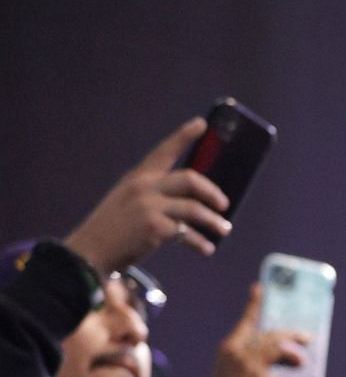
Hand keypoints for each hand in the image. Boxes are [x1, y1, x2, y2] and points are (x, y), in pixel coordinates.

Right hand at [64, 119, 231, 267]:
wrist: (91, 252)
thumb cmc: (114, 229)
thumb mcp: (129, 201)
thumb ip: (155, 194)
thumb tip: (193, 199)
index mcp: (137, 177)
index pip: (163, 151)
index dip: (184, 136)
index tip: (201, 124)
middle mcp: (143, 187)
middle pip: (190, 179)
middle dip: (212, 192)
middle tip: (223, 204)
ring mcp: (148, 206)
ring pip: (195, 209)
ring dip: (213, 221)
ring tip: (223, 229)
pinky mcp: (154, 227)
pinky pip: (187, 233)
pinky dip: (200, 242)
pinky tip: (207, 248)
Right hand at [205, 283, 310, 376]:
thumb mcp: (238, 369)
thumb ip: (257, 357)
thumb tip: (287, 352)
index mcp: (230, 347)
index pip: (245, 322)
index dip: (253, 305)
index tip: (259, 288)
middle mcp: (237, 351)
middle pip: (270, 336)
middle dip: (291, 336)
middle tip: (307, 338)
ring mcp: (247, 363)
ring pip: (278, 349)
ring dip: (293, 356)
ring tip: (302, 363)